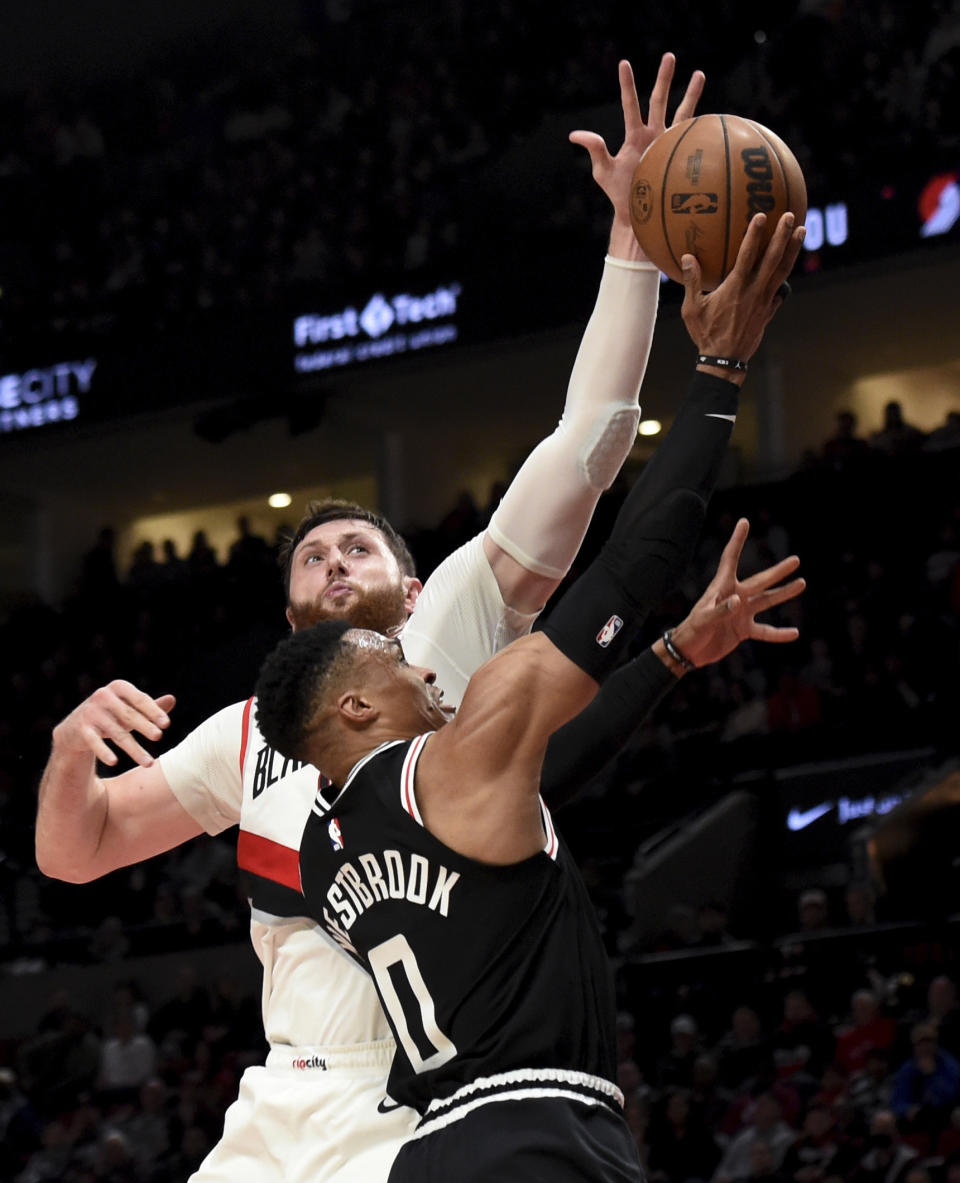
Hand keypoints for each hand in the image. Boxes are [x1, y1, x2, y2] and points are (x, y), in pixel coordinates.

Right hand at [52, 680, 175, 767]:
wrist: (75, 728)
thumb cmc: (112, 714)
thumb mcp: (130, 708)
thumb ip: (150, 705)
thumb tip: (172, 699)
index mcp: (119, 687)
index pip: (140, 699)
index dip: (153, 711)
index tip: (166, 724)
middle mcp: (103, 696)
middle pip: (129, 715)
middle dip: (144, 726)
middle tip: (159, 737)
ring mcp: (90, 712)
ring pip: (116, 733)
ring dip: (134, 749)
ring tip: (149, 763)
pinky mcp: (81, 729)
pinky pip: (95, 742)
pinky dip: (104, 752)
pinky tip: (114, 762)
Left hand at [570, 54, 703, 253]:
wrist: (641, 216)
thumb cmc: (620, 194)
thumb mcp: (604, 172)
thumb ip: (594, 150)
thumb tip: (574, 134)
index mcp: (635, 135)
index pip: (630, 105)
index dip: (627, 85)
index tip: (624, 63)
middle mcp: (654, 134)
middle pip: (659, 100)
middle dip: (664, 78)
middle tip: (669, 56)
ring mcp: (670, 144)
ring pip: (683, 113)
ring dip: (691, 94)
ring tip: (699, 73)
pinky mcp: (683, 156)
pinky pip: (696, 138)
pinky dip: (705, 126)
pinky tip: (715, 116)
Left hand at [668, 518, 803, 668]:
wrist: (689, 651)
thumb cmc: (692, 630)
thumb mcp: (703, 620)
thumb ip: (719, 611)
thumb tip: (739, 601)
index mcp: (721, 587)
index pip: (730, 558)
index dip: (737, 541)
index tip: (744, 522)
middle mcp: (735, 596)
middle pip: (760, 581)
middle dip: (778, 571)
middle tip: (796, 560)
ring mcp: (741, 613)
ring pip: (767, 601)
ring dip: (783, 593)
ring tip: (802, 583)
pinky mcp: (743, 630)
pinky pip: (765, 630)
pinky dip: (779, 634)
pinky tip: (794, 633)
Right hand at [681, 211, 805, 373]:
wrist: (725, 361)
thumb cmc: (705, 334)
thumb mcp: (692, 309)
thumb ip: (691, 281)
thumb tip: (687, 256)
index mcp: (735, 288)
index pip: (747, 255)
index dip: (755, 234)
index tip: (762, 216)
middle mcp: (754, 291)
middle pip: (773, 259)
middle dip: (783, 235)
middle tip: (791, 215)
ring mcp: (765, 301)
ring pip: (783, 271)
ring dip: (793, 250)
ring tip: (802, 231)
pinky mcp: (769, 311)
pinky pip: (781, 290)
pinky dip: (786, 276)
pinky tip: (790, 266)